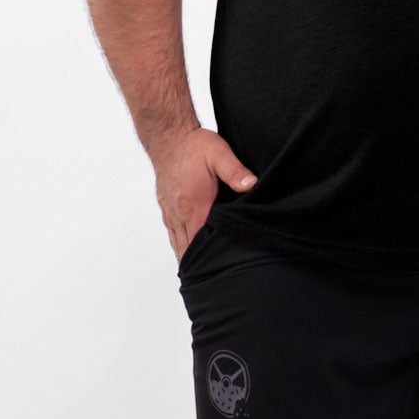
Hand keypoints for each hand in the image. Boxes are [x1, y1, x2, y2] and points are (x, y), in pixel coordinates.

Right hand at [153, 128, 258, 263]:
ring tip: (202, 276)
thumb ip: (235, 171)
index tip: (221, 272)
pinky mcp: (167, 207)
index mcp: (194, 205)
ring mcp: (171, 212)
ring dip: (189, 258)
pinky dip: (180, 246)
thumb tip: (252, 184)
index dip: (211, 258)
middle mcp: (180, 213)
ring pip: (178, 245)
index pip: (201, 242)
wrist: (169, 136)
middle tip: (215, 282)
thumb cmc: (195, 146)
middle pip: (189, 249)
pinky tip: (188, 255)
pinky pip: (172, 234)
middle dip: (201, 265)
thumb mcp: (219, 153)